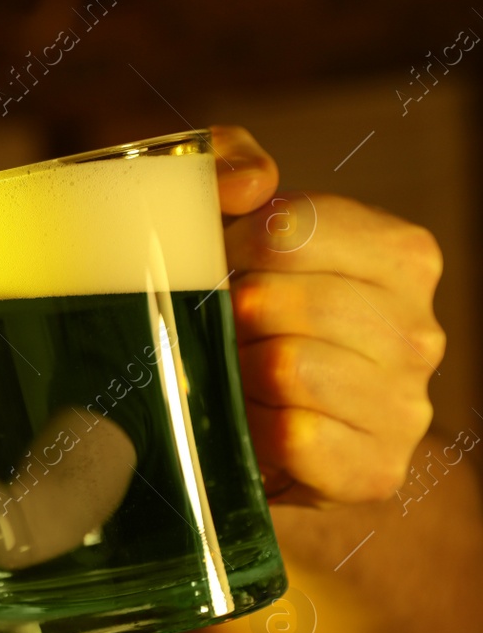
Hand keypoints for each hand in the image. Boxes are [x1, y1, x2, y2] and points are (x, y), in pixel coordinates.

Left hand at [214, 125, 445, 505]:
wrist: (236, 422)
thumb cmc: (234, 310)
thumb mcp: (221, 216)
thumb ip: (226, 162)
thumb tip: (251, 181)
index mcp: (403, 257)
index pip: (295, 228)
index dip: (231, 245)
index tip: (213, 261)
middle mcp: (421, 331)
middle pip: (288, 302)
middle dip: (230, 316)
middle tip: (216, 329)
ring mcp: (407, 406)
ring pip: (289, 369)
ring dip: (237, 374)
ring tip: (231, 375)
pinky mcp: (376, 471)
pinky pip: (297, 438)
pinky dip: (253, 429)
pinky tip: (250, 424)